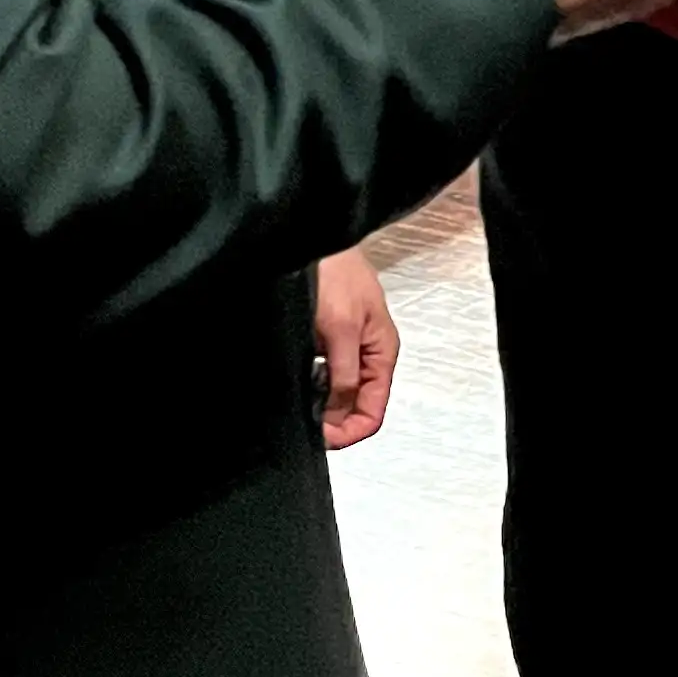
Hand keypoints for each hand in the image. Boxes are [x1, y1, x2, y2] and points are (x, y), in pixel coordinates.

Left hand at [314, 246, 402, 450]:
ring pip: (337, 393)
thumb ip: (344, 374)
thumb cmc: (335, 271)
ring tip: (299, 404)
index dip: (349, 430)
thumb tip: (338, 414)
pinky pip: (322, 375)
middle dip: (333, 420)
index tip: (322, 437)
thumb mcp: (342, 328)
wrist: (315, 239)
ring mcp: (345, 347)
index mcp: (381, 353)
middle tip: (306, 424)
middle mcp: (366, 354)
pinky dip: (310, 385)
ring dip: (320, 404)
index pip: (374, 412)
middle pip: (356, 406)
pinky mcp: (325, 338)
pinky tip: (296, 382)